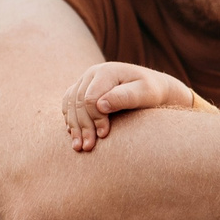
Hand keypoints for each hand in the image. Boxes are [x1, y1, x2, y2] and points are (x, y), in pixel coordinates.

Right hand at [61, 60, 196, 150]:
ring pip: (70, 103)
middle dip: (83, 126)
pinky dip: (70, 119)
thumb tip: (100, 105)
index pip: (91, 98)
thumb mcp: (146, 94)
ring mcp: (85, 80)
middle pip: (78, 102)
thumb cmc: (151, 92)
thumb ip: (125, 97)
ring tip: (78, 147)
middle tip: (87, 147)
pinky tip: (73, 134)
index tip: (103, 135)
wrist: (151, 88)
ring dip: (73, 126)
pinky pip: (68, 104)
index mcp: (106, 71)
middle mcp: (92, 73)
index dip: (95, 118)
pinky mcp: (82, 89)